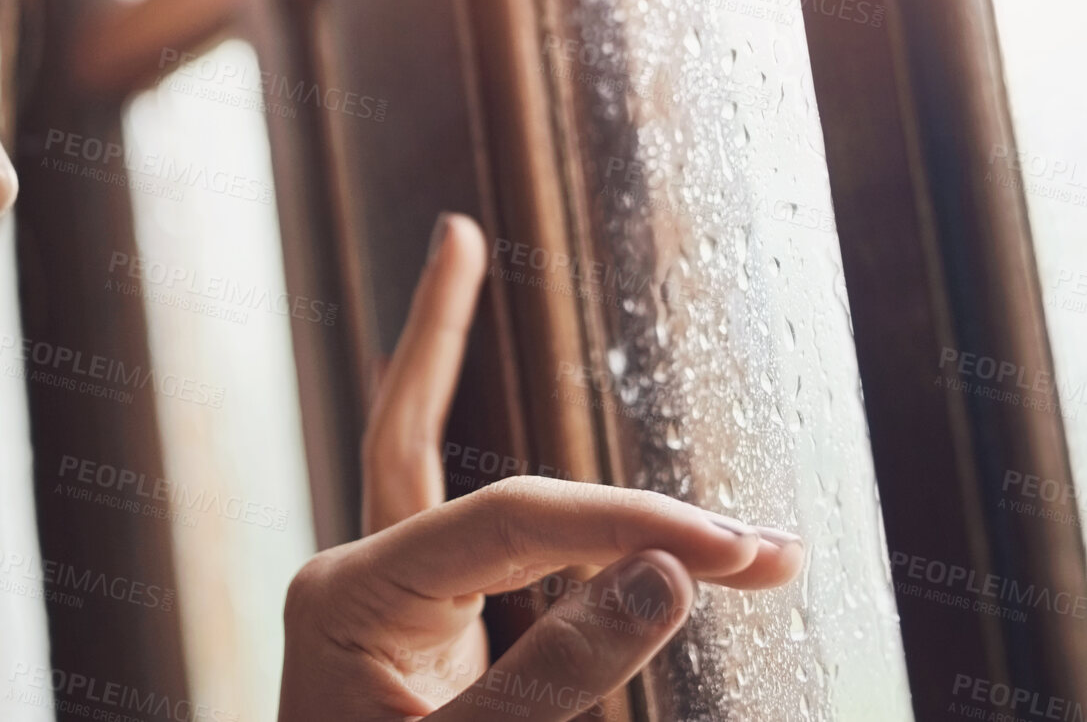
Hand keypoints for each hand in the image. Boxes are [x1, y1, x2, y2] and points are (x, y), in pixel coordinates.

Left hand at [278, 213, 803, 719]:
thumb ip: (555, 677)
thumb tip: (668, 574)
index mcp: (345, 595)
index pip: (507, 522)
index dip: (629, 522)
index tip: (741, 554)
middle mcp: (360, 575)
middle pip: (502, 496)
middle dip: (632, 506)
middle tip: (765, 539)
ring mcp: (389, 599)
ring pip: (477, 487)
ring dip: (594, 493)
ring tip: (699, 504)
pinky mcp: (425, 631)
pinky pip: (482, 544)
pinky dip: (546, 518)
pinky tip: (540, 432)